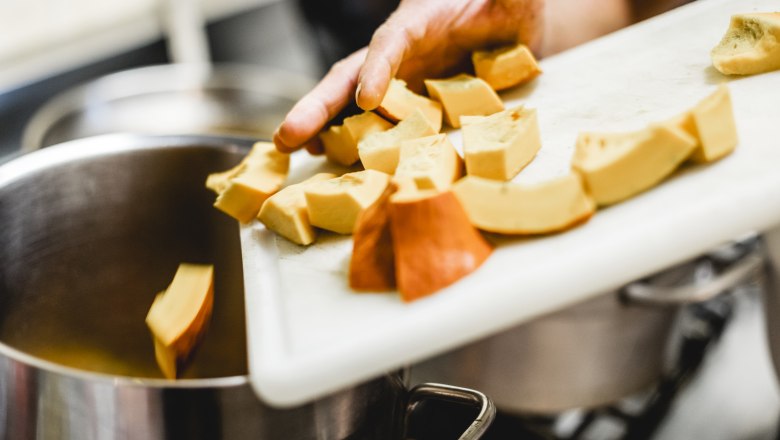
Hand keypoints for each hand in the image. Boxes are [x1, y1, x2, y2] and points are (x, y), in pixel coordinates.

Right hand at [274, 0, 544, 153]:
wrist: (511, 34)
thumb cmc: (510, 10)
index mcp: (420, 21)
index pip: (392, 41)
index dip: (377, 68)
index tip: (367, 100)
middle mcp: (398, 52)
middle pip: (350, 76)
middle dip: (317, 106)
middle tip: (286, 135)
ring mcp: (398, 81)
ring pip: (350, 104)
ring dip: (321, 127)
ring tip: (292, 150)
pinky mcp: (406, 105)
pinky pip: (373, 123)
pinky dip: (350, 139)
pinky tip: (329, 158)